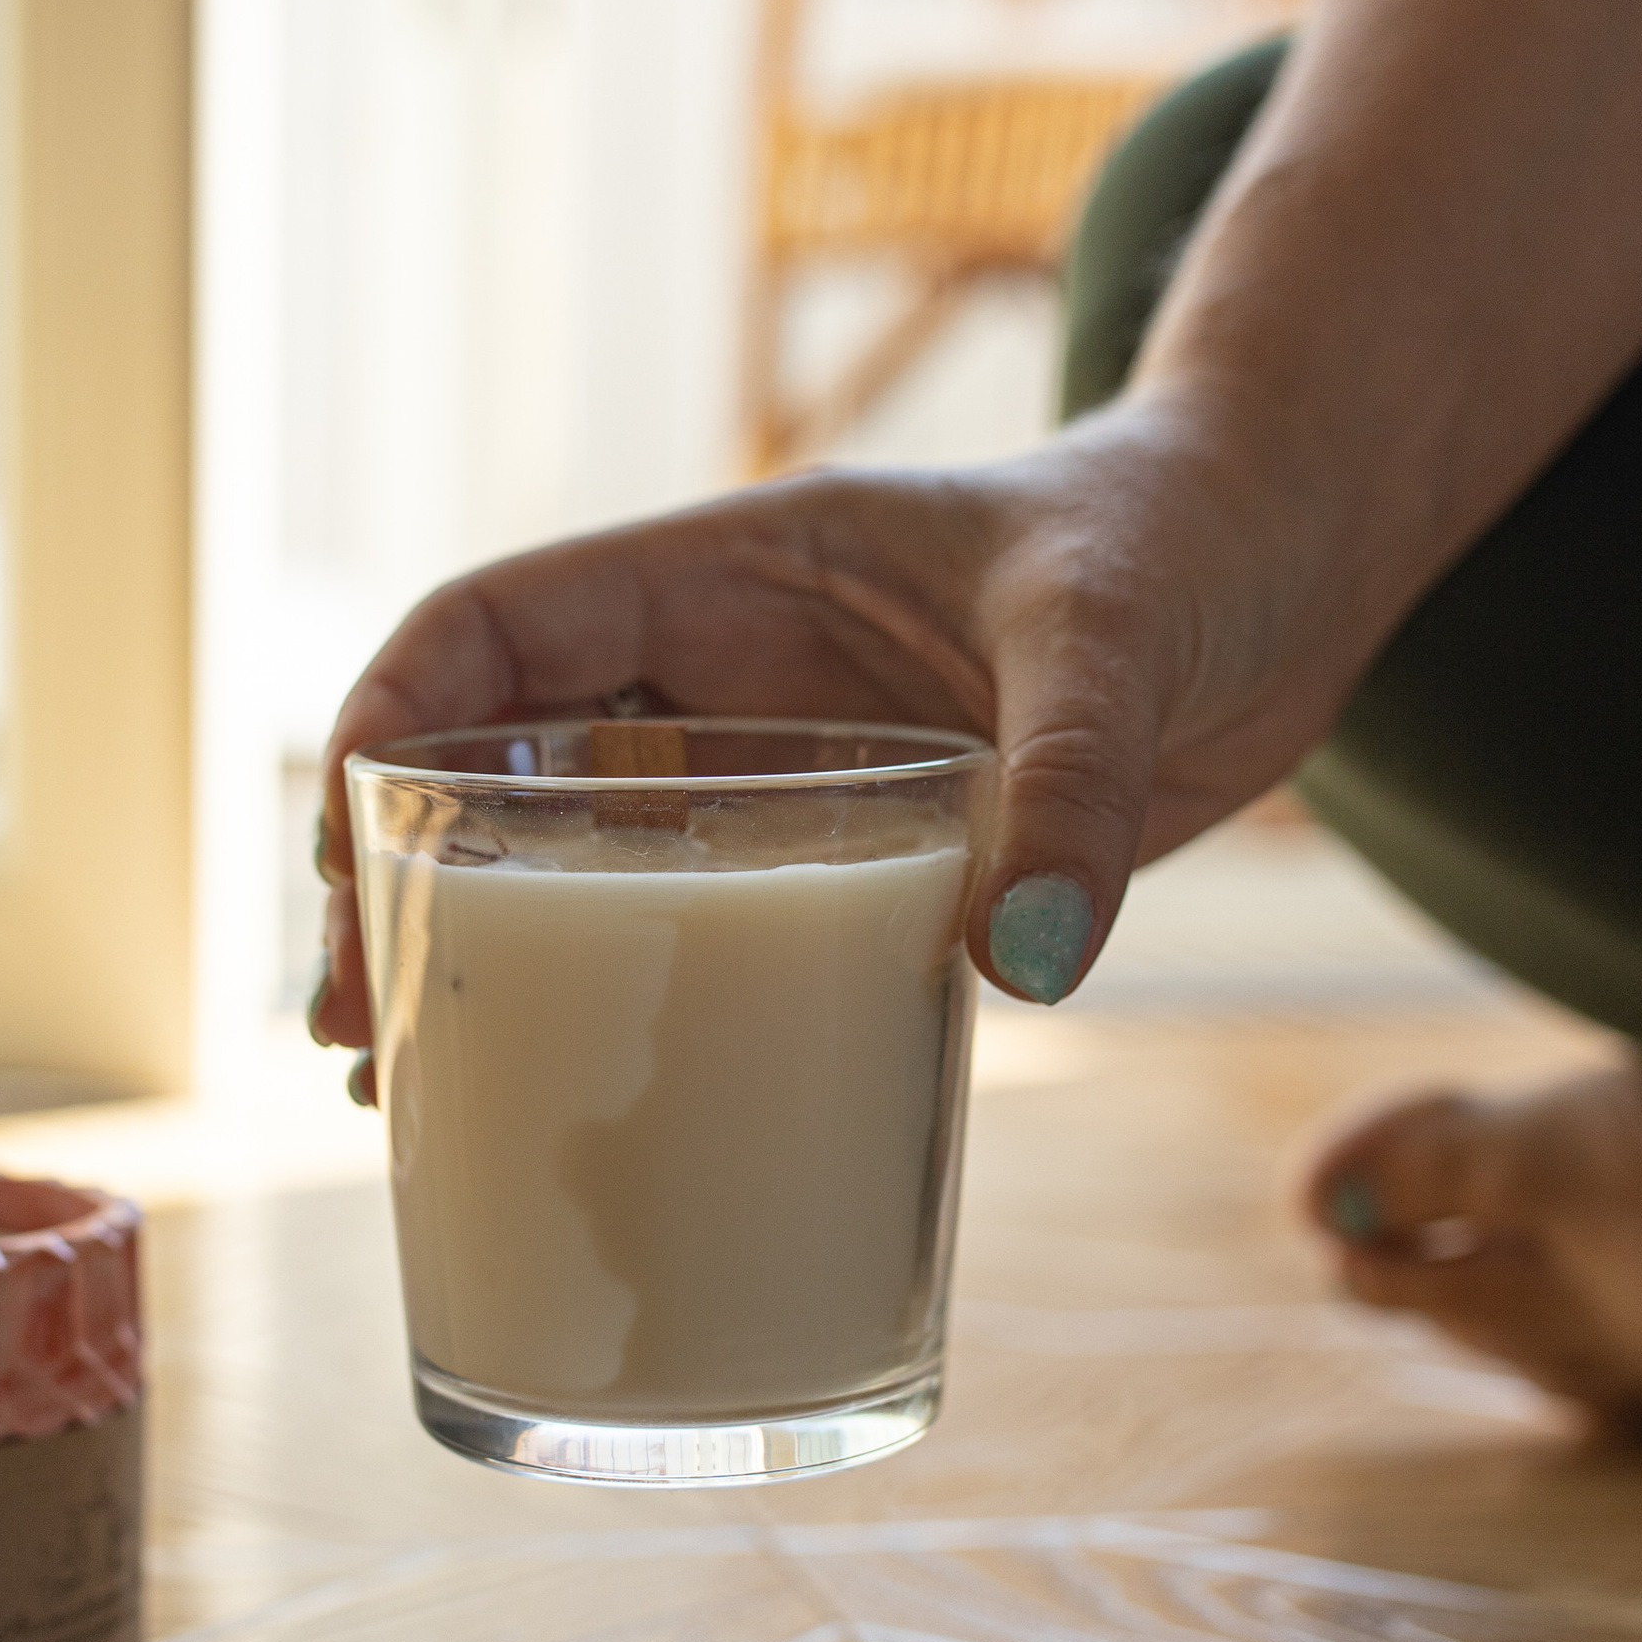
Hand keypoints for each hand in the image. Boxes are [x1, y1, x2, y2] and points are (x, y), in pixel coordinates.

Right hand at [306, 393, 1357, 1071]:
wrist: (1293, 561)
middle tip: (359, 1034)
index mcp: (732, 566)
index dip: (390, 720)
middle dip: (395, 882)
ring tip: (404, 1097)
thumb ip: (1073, 785)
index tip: (348, 852)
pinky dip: (622, 1007)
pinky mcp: (850, 852)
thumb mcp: (1121, 636)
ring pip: (570, 859)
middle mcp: (720, 668)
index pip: (495, 626)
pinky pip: (700, 928)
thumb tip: (1026, 963)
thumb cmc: (1194, 536)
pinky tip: (584, 1105)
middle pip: (489, 763)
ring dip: (477, 961)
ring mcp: (776, 765)